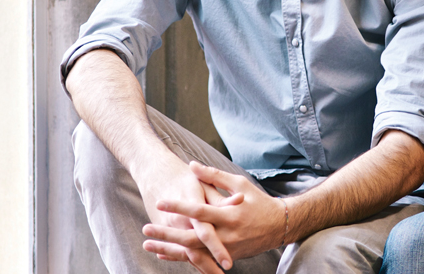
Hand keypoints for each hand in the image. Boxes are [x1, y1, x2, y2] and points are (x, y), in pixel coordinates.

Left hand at [142, 162, 286, 262]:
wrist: (277, 226)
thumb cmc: (257, 201)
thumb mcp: (239, 184)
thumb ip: (214, 176)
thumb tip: (192, 165)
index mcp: (230, 214)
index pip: (200, 211)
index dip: (179, 207)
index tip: (160, 201)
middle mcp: (227, 234)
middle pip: (191, 238)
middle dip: (167, 235)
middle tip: (146, 228)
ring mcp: (226, 249)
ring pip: (192, 253)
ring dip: (168, 249)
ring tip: (148, 244)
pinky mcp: (225, 256)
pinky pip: (199, 259)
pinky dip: (181, 257)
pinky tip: (163, 253)